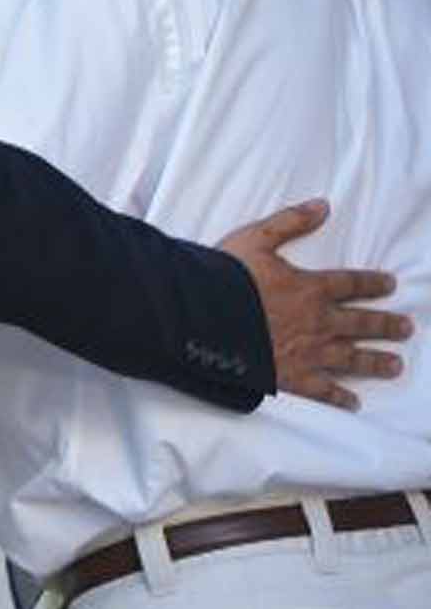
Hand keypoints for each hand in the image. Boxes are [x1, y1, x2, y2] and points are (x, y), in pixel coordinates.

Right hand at [219, 199, 411, 409]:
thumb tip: (323, 205)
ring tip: (396, 365)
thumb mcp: (254, 239)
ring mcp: (307, 352)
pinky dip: (339, 397)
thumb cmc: (225, 277)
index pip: (351, 283)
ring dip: (376, 361)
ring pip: (351, 357)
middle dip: (385, 325)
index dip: (373, 283)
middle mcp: (317, 321)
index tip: (390, 284)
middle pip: (360, 323)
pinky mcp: (292, 376)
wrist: (203, 319)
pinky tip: (353, 403)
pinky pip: (322, 390)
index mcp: (310, 287)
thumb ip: (289, 222)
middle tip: (405, 328)